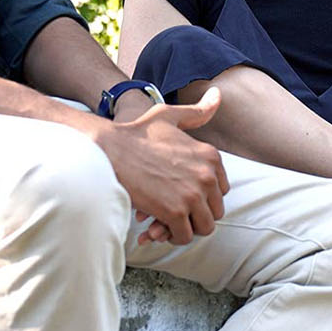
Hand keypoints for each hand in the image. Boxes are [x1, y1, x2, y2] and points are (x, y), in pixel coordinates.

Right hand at [90, 87, 228, 245]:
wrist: (110, 150)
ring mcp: (192, 195)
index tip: (183, 196)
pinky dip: (170, 236)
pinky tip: (155, 227)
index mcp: (210, 156)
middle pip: (215, 211)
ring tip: (165, 221)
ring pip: (203, 227)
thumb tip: (217, 94)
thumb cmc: (137, 133)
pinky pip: (183, 236)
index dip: (202, 197)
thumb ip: (197, 112)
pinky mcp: (175, 211)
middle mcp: (207, 175)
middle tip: (174, 214)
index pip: (221, 190)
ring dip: (185, 228)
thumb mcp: (170, 116)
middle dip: (195, 216)